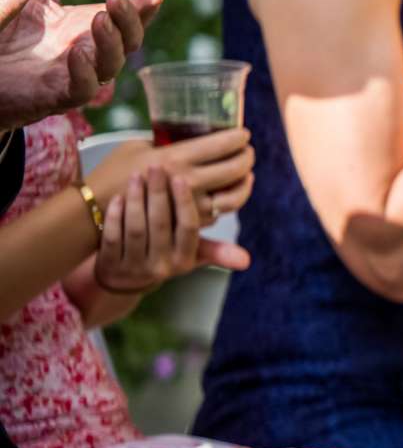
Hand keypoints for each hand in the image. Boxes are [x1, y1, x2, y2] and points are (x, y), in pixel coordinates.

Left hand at [0, 0, 164, 131]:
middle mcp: (95, 51)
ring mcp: (82, 74)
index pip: (130, 16)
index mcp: (93, 26)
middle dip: (130, 18)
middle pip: (131, 39)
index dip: (146, 5)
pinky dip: (85, 72)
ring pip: (112, 63)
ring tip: (100, 18)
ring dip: (111, 41)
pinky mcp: (61, 95)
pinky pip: (83, 88)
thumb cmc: (13, 30)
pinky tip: (77, 52)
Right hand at [85, 126, 255, 221]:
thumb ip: (165, 141)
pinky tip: (231, 190)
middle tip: (247, 151)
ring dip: (246, 182)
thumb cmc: (113, 172)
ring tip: (246, 173)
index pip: (221, 144)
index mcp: (174, 158)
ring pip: (235, 196)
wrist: (96, 211)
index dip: (238, 138)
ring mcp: (191, 206)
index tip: (243, 134)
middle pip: (235, 169)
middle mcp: (187, 182)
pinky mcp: (189, 223)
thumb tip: (189, 134)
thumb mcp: (136, 146)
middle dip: (247, 157)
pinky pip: (220, 211)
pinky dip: (231, 199)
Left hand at [93, 166, 248, 295]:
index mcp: (183, 259)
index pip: (189, 228)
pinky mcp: (109, 263)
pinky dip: (115, 215)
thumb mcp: (189, 258)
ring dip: (136, 199)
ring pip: (136, 228)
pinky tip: (118, 196)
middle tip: (157, 166)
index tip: (182, 178)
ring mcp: (133, 265)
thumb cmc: (161, 257)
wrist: (121, 281)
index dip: (185, 203)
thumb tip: (247, 260)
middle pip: (161, 224)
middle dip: (159, 193)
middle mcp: (161, 265)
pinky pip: (112, 235)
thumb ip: (216, 251)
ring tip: (137, 175)